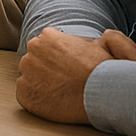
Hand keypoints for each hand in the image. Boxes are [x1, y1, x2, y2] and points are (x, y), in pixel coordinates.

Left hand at [16, 27, 135, 123]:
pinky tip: (54, 101)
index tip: (70, 67)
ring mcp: (27, 74)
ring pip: (30, 76)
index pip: (47, 44)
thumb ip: (104, 35)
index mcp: (47, 37)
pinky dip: (37, 98)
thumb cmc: (106, 71)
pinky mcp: (24, 95)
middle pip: (36, 59)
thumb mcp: (110, 43)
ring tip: (61, 90)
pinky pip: (26, 94)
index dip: (59, 56)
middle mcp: (32, 52)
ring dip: (41, 82)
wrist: (103, 97)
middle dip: (47, 67)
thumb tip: (104, 34)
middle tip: (66, 79)